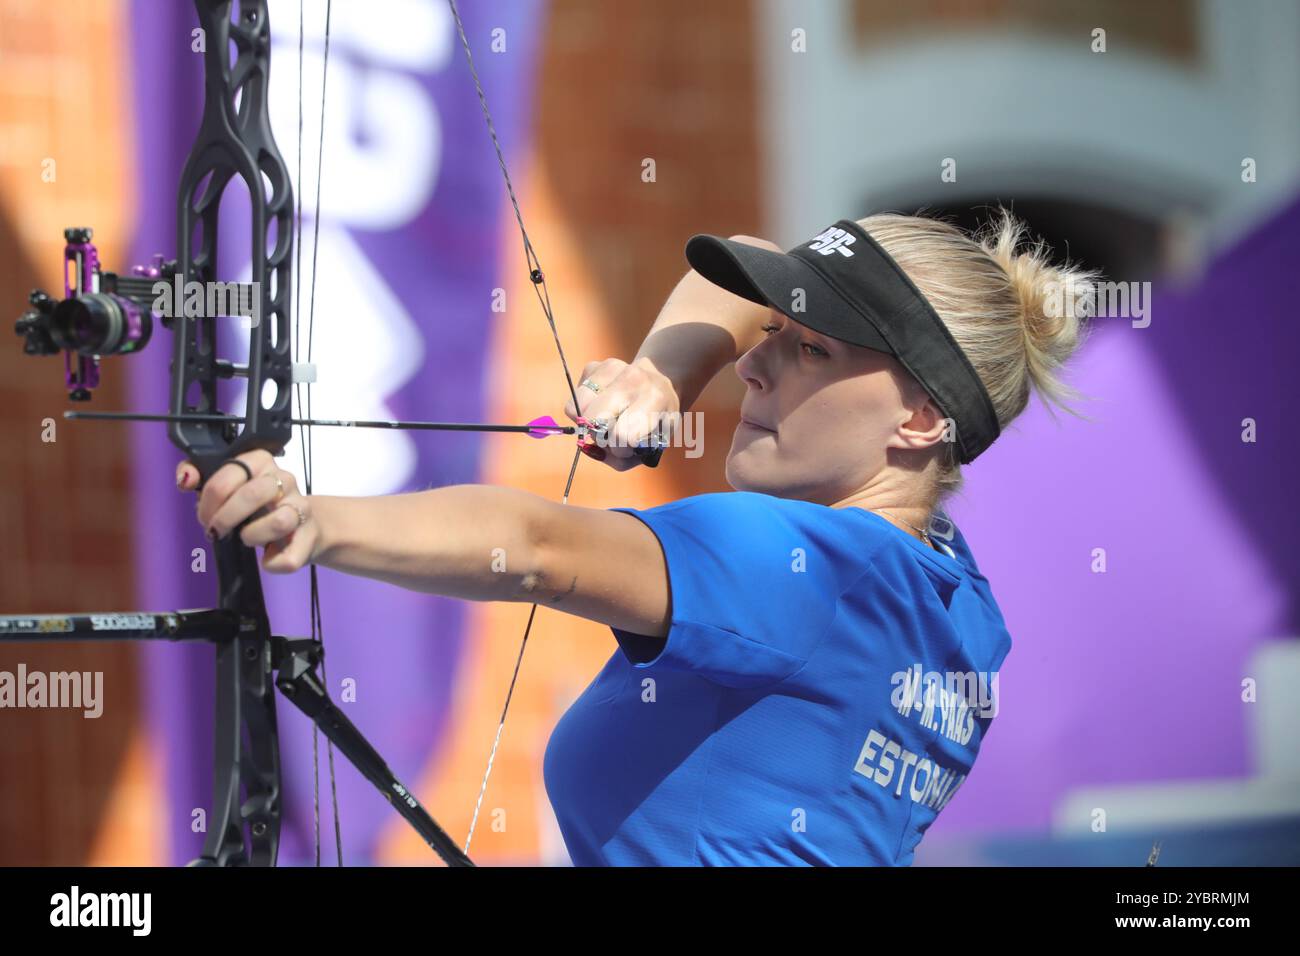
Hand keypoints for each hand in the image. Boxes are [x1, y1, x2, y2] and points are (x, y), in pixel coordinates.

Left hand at [176, 450, 319, 573]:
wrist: (303, 527)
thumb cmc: (258, 507)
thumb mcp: (228, 488)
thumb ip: (200, 477)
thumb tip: (186, 480)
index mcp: (261, 462)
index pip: (230, 473)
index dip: (210, 500)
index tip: (205, 517)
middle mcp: (285, 479)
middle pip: (252, 494)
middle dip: (226, 518)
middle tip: (217, 531)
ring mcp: (301, 507)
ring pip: (279, 522)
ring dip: (253, 536)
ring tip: (247, 539)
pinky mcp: (310, 537)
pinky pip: (288, 557)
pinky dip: (271, 564)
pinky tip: (267, 558)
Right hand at [565, 357, 679, 470]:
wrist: (661, 381)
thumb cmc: (658, 419)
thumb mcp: (654, 444)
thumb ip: (623, 459)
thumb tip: (591, 450)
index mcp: (656, 398)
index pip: (622, 435)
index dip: (619, 449)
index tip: (626, 447)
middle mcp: (634, 378)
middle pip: (594, 419)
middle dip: (599, 436)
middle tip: (612, 435)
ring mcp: (612, 367)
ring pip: (578, 407)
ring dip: (587, 422)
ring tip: (604, 421)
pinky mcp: (595, 365)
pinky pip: (575, 397)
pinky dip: (583, 408)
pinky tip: (601, 406)